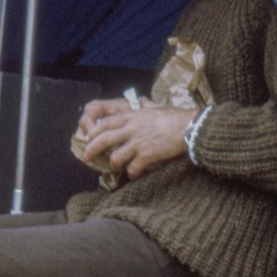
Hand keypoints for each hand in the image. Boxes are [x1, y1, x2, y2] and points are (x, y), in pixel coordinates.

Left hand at [74, 99, 197, 179]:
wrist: (190, 127)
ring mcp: (139, 142)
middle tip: (86, 157)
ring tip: (116, 167)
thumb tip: (142, 101)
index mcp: (133, 116)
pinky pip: (133, 168)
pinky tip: (134, 174)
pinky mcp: (147, 154)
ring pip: (116, 157)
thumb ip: (146, 105)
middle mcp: (132, 128)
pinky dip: (132, 173)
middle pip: (104, 139)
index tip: (87, 138)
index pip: (106, 123)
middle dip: (91, 149)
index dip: (93, 132)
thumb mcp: (156, 107)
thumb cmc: (175, 117)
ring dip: (113, 164)